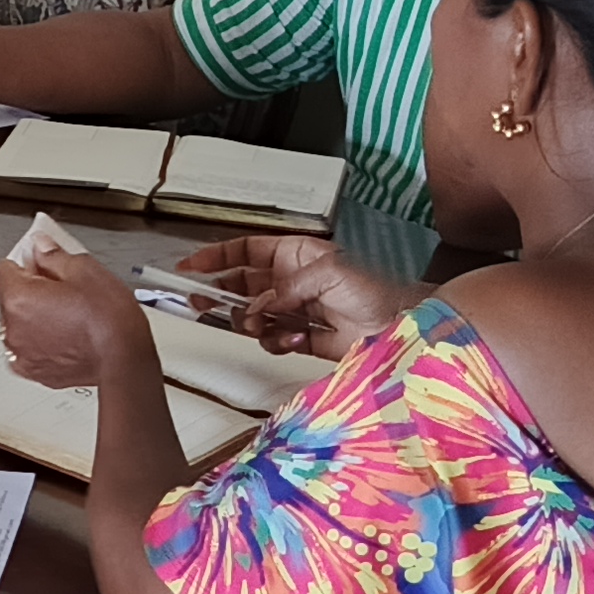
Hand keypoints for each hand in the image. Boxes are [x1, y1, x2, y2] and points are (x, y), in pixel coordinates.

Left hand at [0, 240, 158, 393]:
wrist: (124, 363)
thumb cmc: (110, 322)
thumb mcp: (86, 271)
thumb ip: (54, 255)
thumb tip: (41, 247)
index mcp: (19, 298)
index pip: (3, 268)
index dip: (25, 262)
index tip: (43, 263)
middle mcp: (13, 328)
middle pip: (11, 297)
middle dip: (32, 290)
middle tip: (64, 290)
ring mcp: (22, 353)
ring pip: (20, 324)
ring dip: (35, 318)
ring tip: (69, 316)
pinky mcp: (35, 372)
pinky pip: (30, 349)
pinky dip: (42, 342)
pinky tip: (67, 336)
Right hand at [171, 234, 415, 361]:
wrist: (404, 327)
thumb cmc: (375, 290)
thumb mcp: (328, 275)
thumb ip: (286, 288)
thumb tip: (256, 307)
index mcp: (296, 255)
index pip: (246, 251)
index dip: (216, 258)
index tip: (190, 268)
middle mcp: (292, 281)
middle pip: (242, 286)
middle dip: (221, 295)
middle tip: (202, 304)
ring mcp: (297, 311)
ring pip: (254, 317)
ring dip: (252, 324)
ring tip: (261, 326)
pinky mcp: (304, 339)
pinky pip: (274, 341)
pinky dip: (278, 342)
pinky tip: (294, 340)